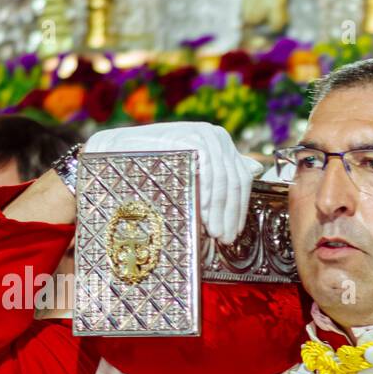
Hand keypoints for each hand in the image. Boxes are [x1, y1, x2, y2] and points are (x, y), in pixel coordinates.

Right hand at [84, 122, 263, 244]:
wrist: (117, 152)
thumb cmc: (154, 166)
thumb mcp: (192, 171)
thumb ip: (222, 171)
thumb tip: (256, 170)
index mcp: (222, 144)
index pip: (241, 181)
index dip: (239, 209)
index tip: (234, 233)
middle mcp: (218, 136)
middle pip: (235, 182)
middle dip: (230, 214)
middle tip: (224, 238)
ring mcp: (206, 135)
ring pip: (224, 181)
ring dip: (220, 211)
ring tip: (214, 232)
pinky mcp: (194, 138)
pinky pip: (210, 173)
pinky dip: (209, 197)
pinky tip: (203, 215)